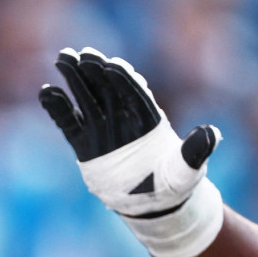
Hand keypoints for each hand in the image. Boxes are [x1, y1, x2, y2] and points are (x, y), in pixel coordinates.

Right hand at [40, 47, 219, 215]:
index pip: (134, 95)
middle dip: (94, 70)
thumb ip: (195, 151)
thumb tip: (211, 133)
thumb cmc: (172, 184)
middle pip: (107, 89)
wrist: (152, 203)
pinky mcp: (85, 144)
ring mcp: (103, 130)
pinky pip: (69, 124)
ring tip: (62, 58)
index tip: (111, 65)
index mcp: (149, 120)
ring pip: (87, 99)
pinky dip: (58, 109)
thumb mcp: (187, 170)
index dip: (123, 80)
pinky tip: (46, 91)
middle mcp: (124, 119)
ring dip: (74, 79)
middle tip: (79, 53)